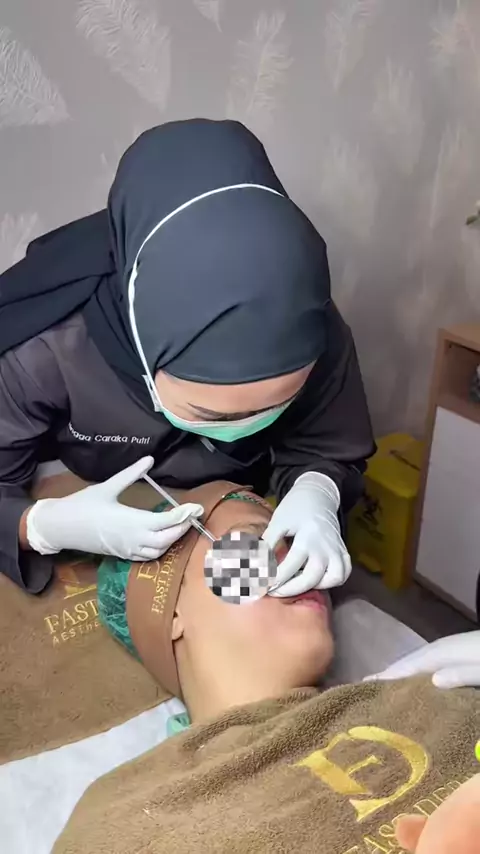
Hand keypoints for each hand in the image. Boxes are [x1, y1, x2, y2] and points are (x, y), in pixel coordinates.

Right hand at [26, 456, 203, 560]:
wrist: (61, 527)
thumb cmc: (83, 505)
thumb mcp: (108, 486)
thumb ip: (131, 473)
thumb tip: (149, 458)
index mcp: (133, 521)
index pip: (167, 521)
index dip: (185, 515)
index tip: (197, 507)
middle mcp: (134, 539)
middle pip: (168, 539)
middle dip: (183, 528)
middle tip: (193, 516)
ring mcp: (128, 549)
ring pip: (159, 551)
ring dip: (173, 540)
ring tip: (182, 526)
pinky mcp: (122, 554)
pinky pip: (148, 557)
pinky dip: (160, 549)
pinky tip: (163, 539)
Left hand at [262, 472, 351, 596]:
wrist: (317, 495)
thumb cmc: (294, 508)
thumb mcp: (278, 522)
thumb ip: (268, 543)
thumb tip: (255, 564)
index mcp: (307, 536)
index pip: (291, 565)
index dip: (275, 578)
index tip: (262, 585)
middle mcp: (325, 546)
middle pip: (311, 577)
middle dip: (290, 589)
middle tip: (274, 591)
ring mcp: (336, 549)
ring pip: (333, 578)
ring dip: (315, 586)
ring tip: (296, 584)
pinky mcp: (343, 551)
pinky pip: (344, 573)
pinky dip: (332, 580)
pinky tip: (316, 580)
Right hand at [364, 631, 479, 688]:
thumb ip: (461, 674)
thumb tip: (432, 681)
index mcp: (440, 653)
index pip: (404, 667)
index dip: (383, 678)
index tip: (360, 690)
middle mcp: (440, 652)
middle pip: (408, 667)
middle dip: (388, 680)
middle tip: (365, 698)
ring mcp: (450, 656)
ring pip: (419, 670)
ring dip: (403, 682)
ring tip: (385, 698)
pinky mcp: (460, 663)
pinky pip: (431, 673)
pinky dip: (419, 683)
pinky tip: (419, 695)